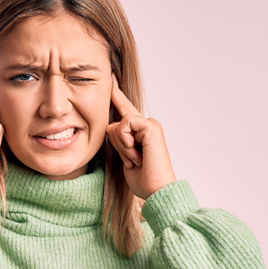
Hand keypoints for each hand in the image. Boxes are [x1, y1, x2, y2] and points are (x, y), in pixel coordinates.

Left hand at [105, 77, 176, 199]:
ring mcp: (150, 124)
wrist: (157, 189)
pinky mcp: (151, 125)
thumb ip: (119, 141)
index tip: (111, 79)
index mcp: (140, 132)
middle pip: (115, 123)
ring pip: (118, 124)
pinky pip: (125, 124)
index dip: (117, 95)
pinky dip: (126, 142)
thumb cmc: (144, 179)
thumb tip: (110, 127)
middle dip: (118, 145)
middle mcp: (146, 125)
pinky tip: (137, 153)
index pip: (125, 110)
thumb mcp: (125, 158)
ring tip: (136, 158)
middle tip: (133, 160)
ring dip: (122, 146)